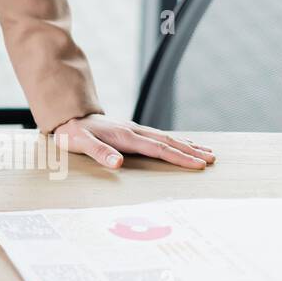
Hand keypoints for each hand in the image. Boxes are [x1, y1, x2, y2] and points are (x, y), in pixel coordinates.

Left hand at [52, 114, 215, 170]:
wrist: (68, 116)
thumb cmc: (74, 133)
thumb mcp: (81, 144)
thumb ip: (99, 153)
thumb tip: (118, 163)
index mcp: (126, 137)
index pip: (159, 149)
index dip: (179, 157)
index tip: (199, 165)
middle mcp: (134, 131)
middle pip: (168, 142)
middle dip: (191, 151)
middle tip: (213, 159)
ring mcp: (134, 130)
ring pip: (166, 138)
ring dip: (187, 145)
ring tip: (206, 152)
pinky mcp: (131, 131)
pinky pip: (158, 137)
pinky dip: (175, 141)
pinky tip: (182, 144)